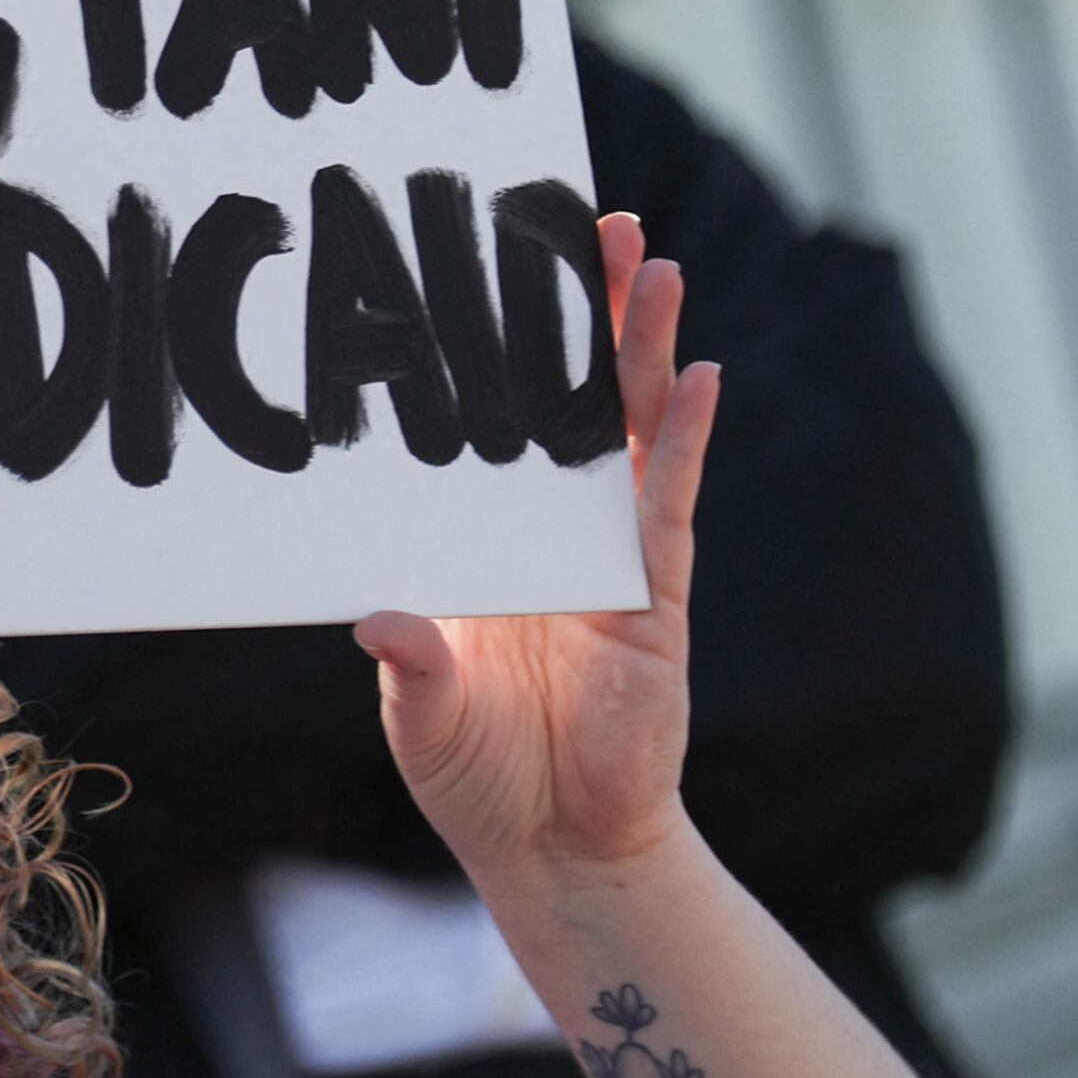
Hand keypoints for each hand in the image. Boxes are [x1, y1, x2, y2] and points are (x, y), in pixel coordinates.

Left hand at [355, 214, 719, 893]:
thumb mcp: (420, 709)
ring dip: (641, 351)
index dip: (501, 356)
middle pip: (573, 405)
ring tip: (653, 267)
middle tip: (592, 225)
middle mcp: (553, 539)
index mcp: (489, 547)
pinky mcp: (655, 602)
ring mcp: (610, 563)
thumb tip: (379, 619)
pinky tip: (699, 374)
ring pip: (628, 434)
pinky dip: (682, 440)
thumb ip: (408, 661)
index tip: (494, 271)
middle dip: (585, 317)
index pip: (494, 430)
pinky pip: (669, 505)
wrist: (553, 852)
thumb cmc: (478, 778)